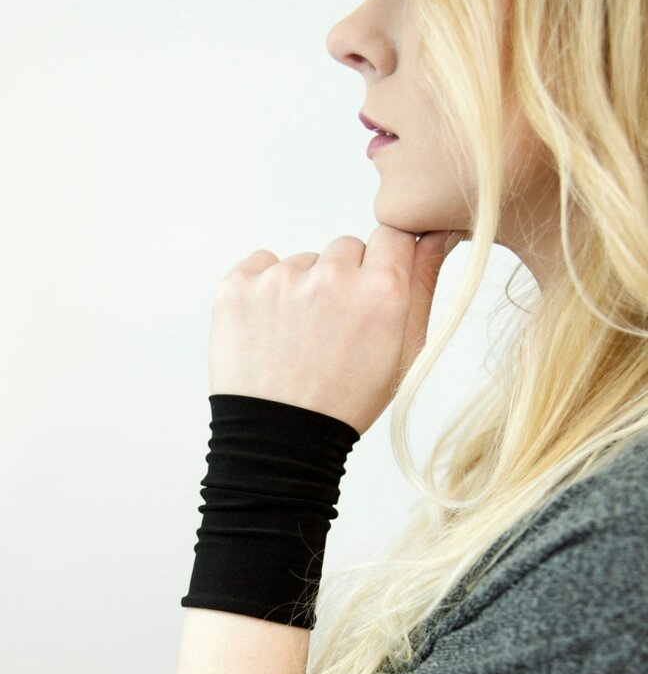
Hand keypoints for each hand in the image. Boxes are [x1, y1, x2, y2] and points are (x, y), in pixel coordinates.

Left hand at [208, 225, 459, 436]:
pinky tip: (269, 331)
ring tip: (296, 340)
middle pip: (345, 249)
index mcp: (381, 291)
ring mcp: (280, 279)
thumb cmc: (344, 402)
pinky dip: (263, 290)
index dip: (382, 264)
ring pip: (302, 262)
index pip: (391, 234)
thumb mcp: (403, 354)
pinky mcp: (238, 285)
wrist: (277, 439)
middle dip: (342, 280)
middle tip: (331, 330)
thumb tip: (434, 234)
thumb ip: (422, 285)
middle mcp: (332, 276)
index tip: (370, 290)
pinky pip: (260, 266)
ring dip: (302, 289)